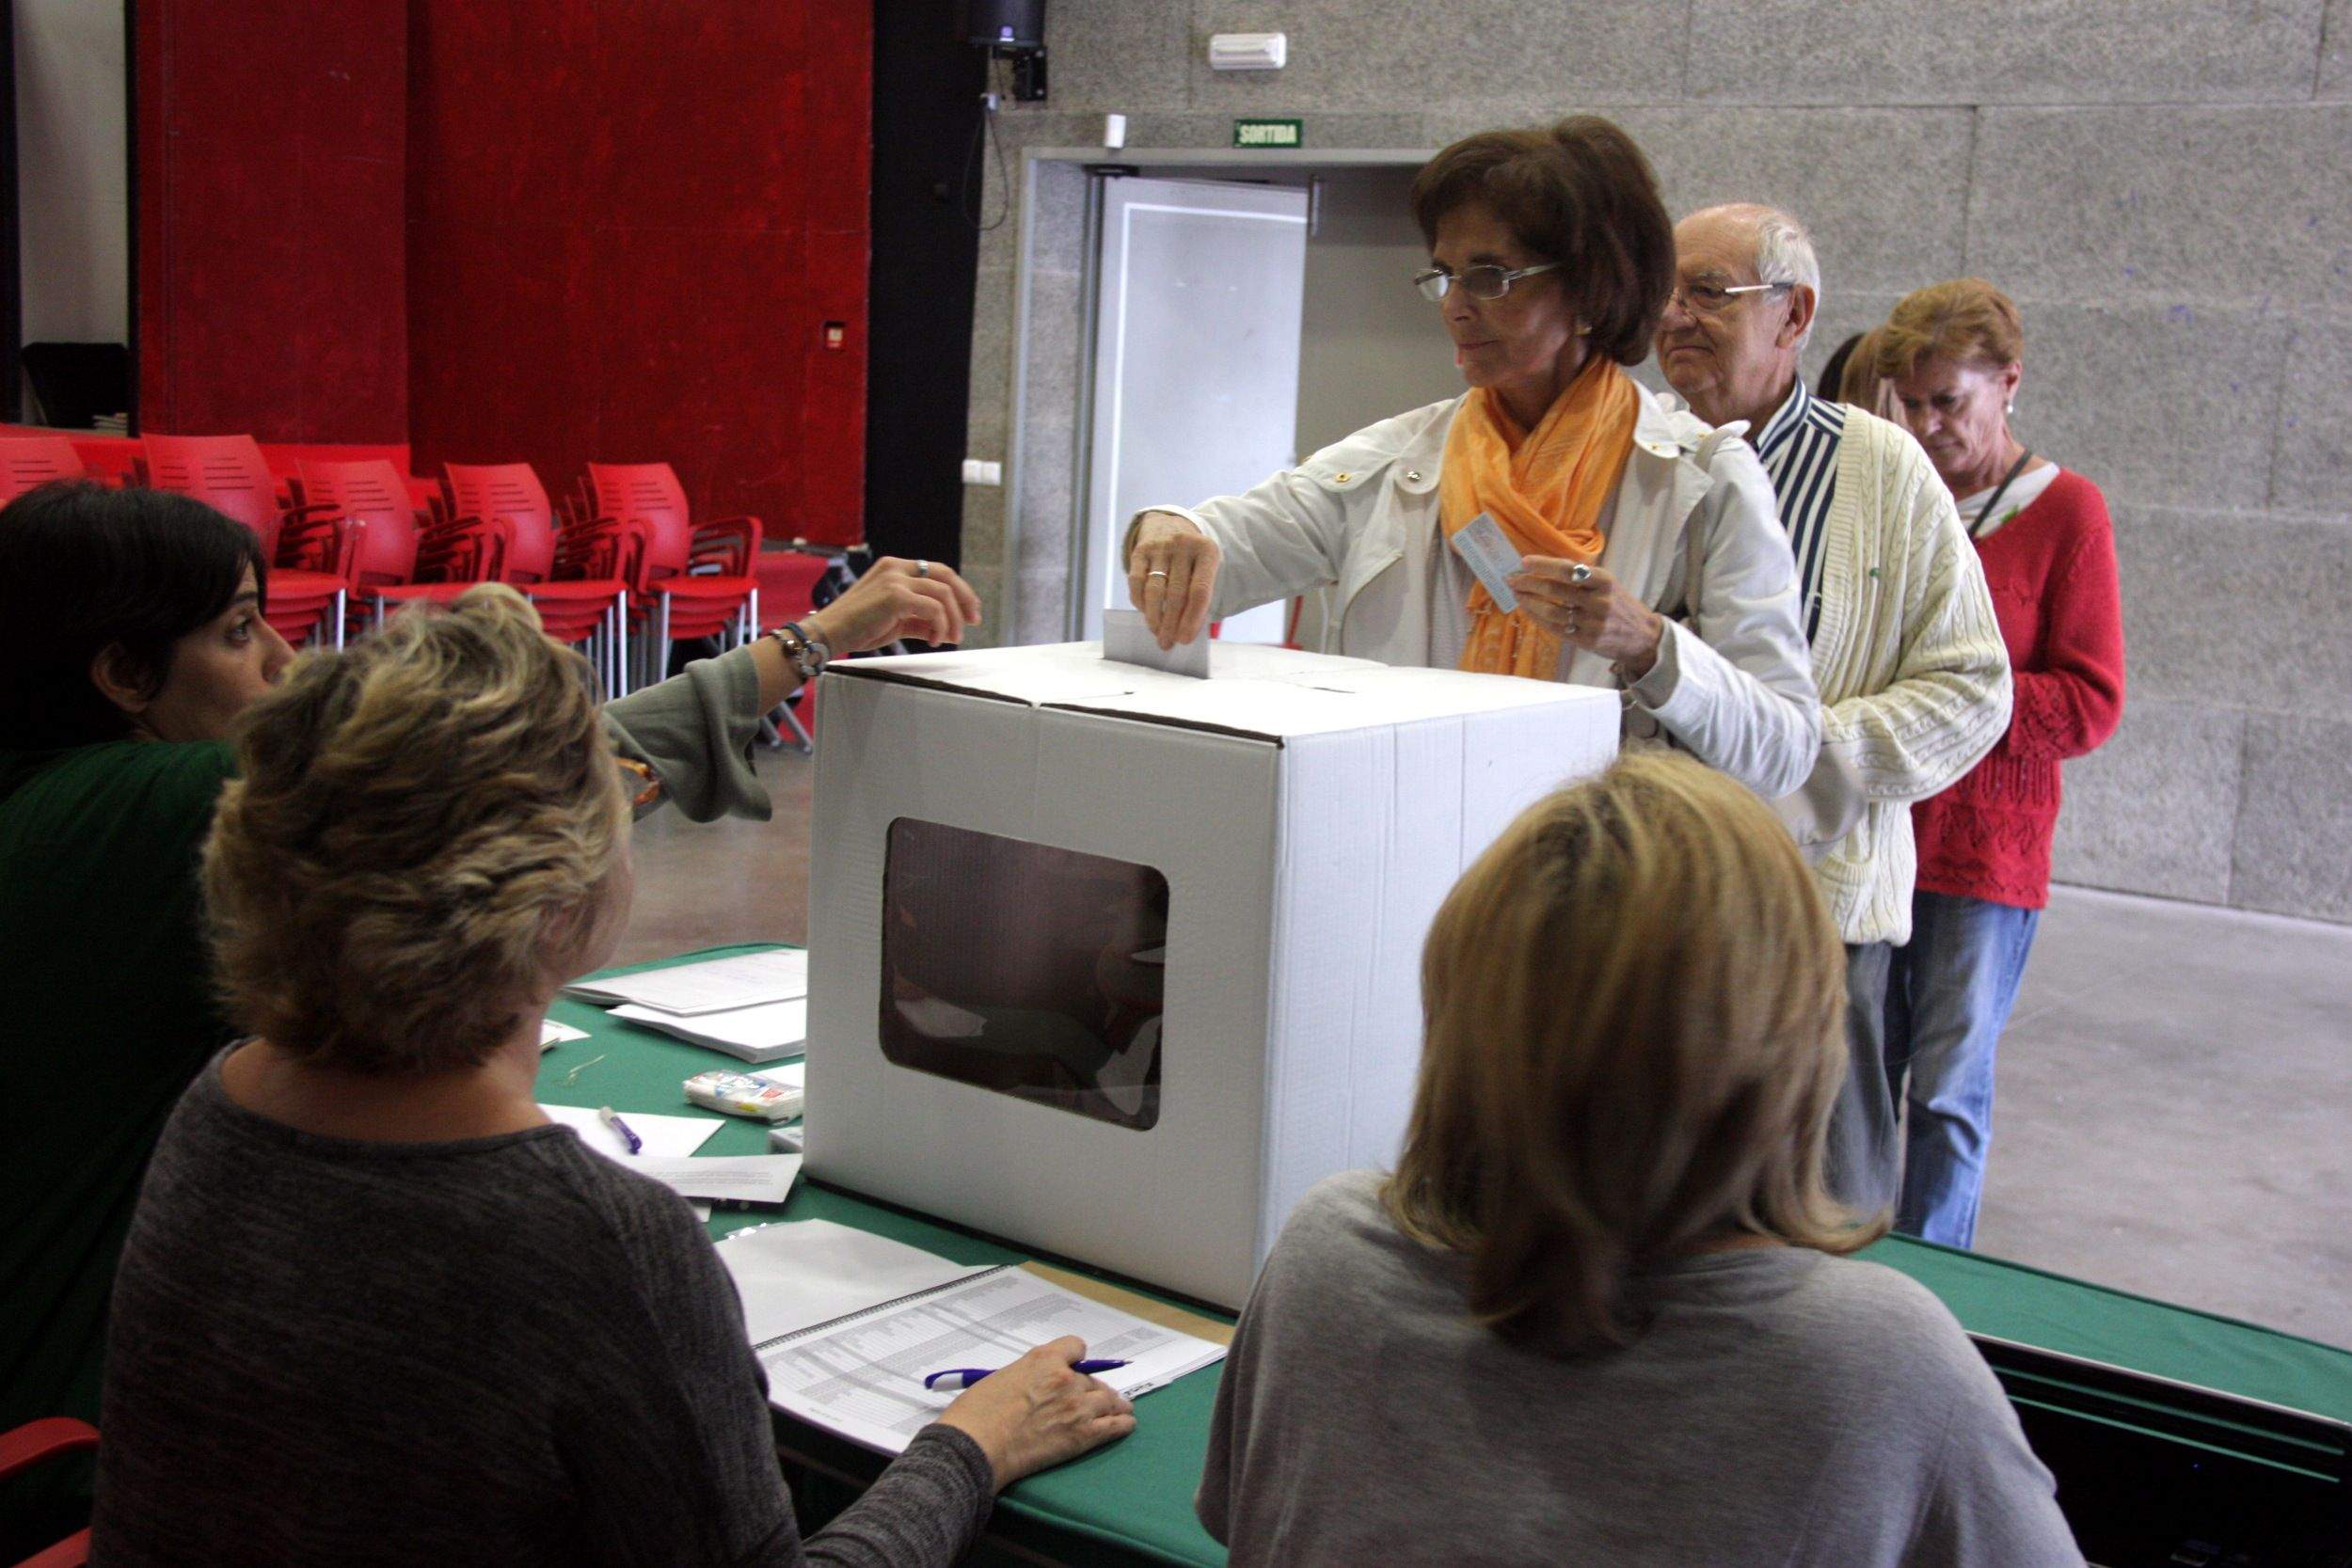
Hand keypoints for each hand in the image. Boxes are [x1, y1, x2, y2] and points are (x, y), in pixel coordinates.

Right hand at [809, 557, 982, 651]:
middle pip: (946, 574)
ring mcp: (895, 579)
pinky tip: (934, 641)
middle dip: (965, 598)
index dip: (958, 590)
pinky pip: (933, 609)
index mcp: (894, 567)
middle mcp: (895, 567)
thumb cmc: (857, 628)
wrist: (828, 634)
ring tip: (951, 639)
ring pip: (943, 594)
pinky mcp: (896, 595)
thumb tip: (949, 630)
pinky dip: (940, 626)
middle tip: (974, 620)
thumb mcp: (895, 621)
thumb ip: (922, 621)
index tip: (969, 611)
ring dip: (953, 620)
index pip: (936, 572)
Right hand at [935, 1335, 1136, 1490]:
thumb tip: (1037, 1387)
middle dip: (1090, 1388)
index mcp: (1044, 1359)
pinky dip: (1122, 1424)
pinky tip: (1126, 1423)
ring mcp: (1078, 1407)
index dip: (1074, 1358)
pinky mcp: (1082, 1435)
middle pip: (1091, 1379)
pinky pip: (1114, 1425)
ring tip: (1120, 1409)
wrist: (977, 1446)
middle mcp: (1066, 1379)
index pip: (1075, 1347)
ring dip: (1114, 1404)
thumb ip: (1028, 1376)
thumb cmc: (977, 1413)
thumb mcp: (1002, 1377)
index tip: (1073, 1367)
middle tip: (1090, 1399)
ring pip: (1108, 1400)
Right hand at [1125, 512, 1219, 650]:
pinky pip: (1136, 582)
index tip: (1185, 639)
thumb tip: (1186, 631)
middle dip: (1171, 623)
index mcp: (1207, 551)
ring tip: (1157, 634)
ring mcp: (1160, 547)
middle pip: (1176, 594)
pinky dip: (1140, 602)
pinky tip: (1145, 614)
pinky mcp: (1140, 550)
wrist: (1169, 523)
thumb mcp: (1204, 567)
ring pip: (1155, 590)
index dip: (1192, 618)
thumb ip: (1200, 595)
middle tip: (1168, 643)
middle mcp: (1183, 546)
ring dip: (1154, 617)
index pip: (1199, 591)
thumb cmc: (1191, 557)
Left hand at [1507, 558, 1664, 677]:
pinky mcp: (1586, 640)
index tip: (1524, 562)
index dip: (1544, 565)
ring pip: (1552, 611)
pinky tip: (1528, 611)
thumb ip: (1581, 576)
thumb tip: (1543, 567)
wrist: (1642, 636)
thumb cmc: (1618, 604)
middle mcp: (1598, 601)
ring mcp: (1592, 622)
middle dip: (1529, 583)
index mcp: (1604, 581)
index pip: (1568, 570)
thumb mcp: (1607, 583)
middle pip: (1555, 590)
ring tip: (1517, 595)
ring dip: (1529, 602)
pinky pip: (1556, 628)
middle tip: (1512, 579)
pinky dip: (1538, 618)